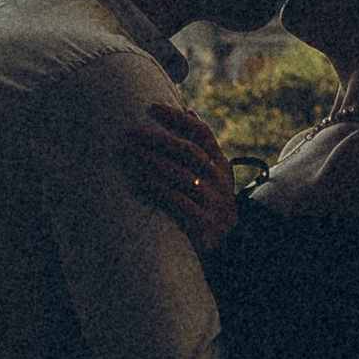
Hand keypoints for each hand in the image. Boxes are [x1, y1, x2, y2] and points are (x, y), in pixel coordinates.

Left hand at [125, 101, 239, 253]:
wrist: (230, 251)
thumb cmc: (212, 208)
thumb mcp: (214, 177)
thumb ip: (202, 148)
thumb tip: (189, 113)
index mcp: (221, 165)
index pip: (201, 133)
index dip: (176, 118)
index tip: (151, 107)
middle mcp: (218, 180)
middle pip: (188, 151)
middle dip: (158, 138)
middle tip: (131, 131)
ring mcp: (212, 201)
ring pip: (180, 174)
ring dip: (151, 161)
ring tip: (128, 153)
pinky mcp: (203, 222)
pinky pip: (177, 201)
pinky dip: (156, 189)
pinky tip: (137, 182)